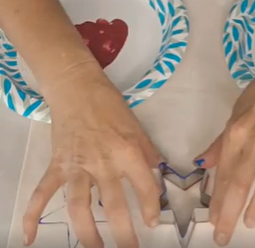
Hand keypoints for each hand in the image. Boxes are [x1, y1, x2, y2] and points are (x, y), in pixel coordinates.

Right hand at [23, 65, 162, 247]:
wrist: (78, 90)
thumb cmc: (111, 107)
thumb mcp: (137, 127)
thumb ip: (147, 152)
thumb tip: (156, 173)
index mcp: (128, 152)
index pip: (144, 186)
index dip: (151, 207)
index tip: (152, 222)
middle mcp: (103, 163)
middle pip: (114, 205)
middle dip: (124, 233)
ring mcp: (77, 166)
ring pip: (79, 206)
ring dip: (87, 233)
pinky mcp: (57, 166)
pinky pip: (42, 193)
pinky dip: (33, 215)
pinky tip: (29, 237)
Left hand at [195, 54, 254, 245]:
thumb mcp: (235, 113)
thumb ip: (220, 142)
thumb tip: (202, 164)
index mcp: (237, 131)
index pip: (224, 171)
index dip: (217, 198)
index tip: (212, 220)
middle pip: (241, 178)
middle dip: (230, 210)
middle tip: (224, 236)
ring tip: (250, 223)